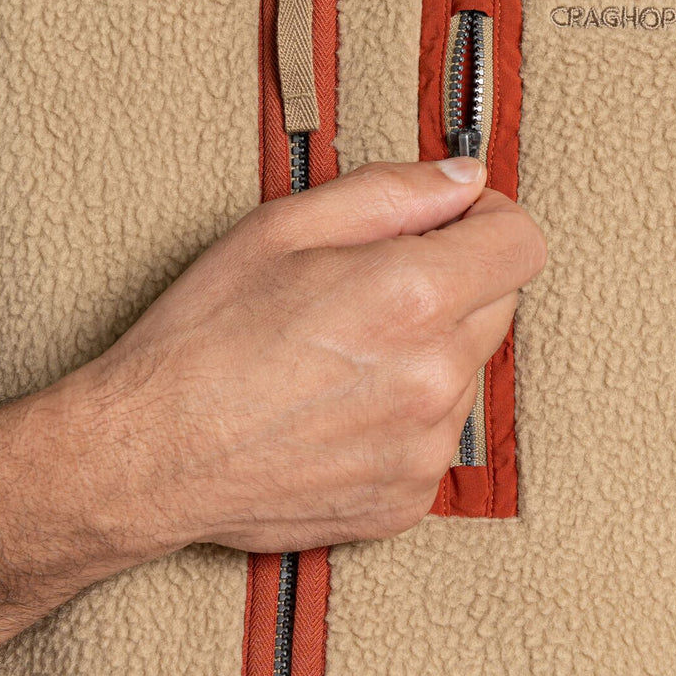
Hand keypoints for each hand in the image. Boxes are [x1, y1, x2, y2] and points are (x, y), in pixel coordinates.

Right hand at [78, 158, 546, 555]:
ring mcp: (426, 447)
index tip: (454, 223)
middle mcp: (436, 377)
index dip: (490, 221)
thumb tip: (466, 178)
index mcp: (413, 296)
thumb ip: (393, 192)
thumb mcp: (284, 227)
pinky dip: (406, 416)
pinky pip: (437, 435)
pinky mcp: (410, 498)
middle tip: (371, 289)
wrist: (152, 454)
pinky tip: (339, 410)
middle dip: (454, 284)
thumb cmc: (204, 335)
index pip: (522, 244)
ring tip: (342, 358)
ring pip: (466, 372)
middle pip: (498, 305)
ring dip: (428, 353)